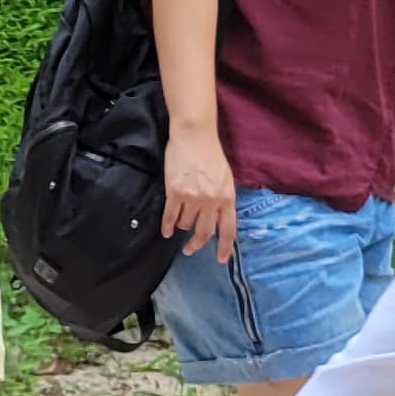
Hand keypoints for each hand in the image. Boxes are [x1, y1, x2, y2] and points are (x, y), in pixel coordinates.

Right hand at [163, 124, 236, 259]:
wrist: (194, 136)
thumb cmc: (210, 154)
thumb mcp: (226, 178)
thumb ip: (223, 199)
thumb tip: (218, 219)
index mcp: (227, 197)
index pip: (228, 229)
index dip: (224, 247)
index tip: (220, 259)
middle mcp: (211, 201)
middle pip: (204, 232)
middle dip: (196, 244)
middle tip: (189, 249)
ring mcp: (192, 197)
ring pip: (185, 224)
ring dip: (181, 226)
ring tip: (179, 223)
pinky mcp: (174, 192)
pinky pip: (170, 217)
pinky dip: (167, 226)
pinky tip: (166, 231)